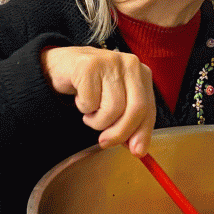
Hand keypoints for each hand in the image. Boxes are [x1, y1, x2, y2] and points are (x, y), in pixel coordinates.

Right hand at [40, 46, 155, 155]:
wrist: (63, 65)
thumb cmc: (93, 86)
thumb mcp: (117, 102)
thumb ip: (130, 123)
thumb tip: (138, 149)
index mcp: (142, 74)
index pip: (149, 109)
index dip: (142, 133)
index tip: (136, 151)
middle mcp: (131, 64)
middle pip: (135, 109)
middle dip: (120, 132)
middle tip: (105, 141)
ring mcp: (110, 62)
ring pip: (112, 109)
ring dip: (97, 120)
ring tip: (90, 111)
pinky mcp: (89, 66)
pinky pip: (90, 103)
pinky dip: (83, 107)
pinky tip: (81, 97)